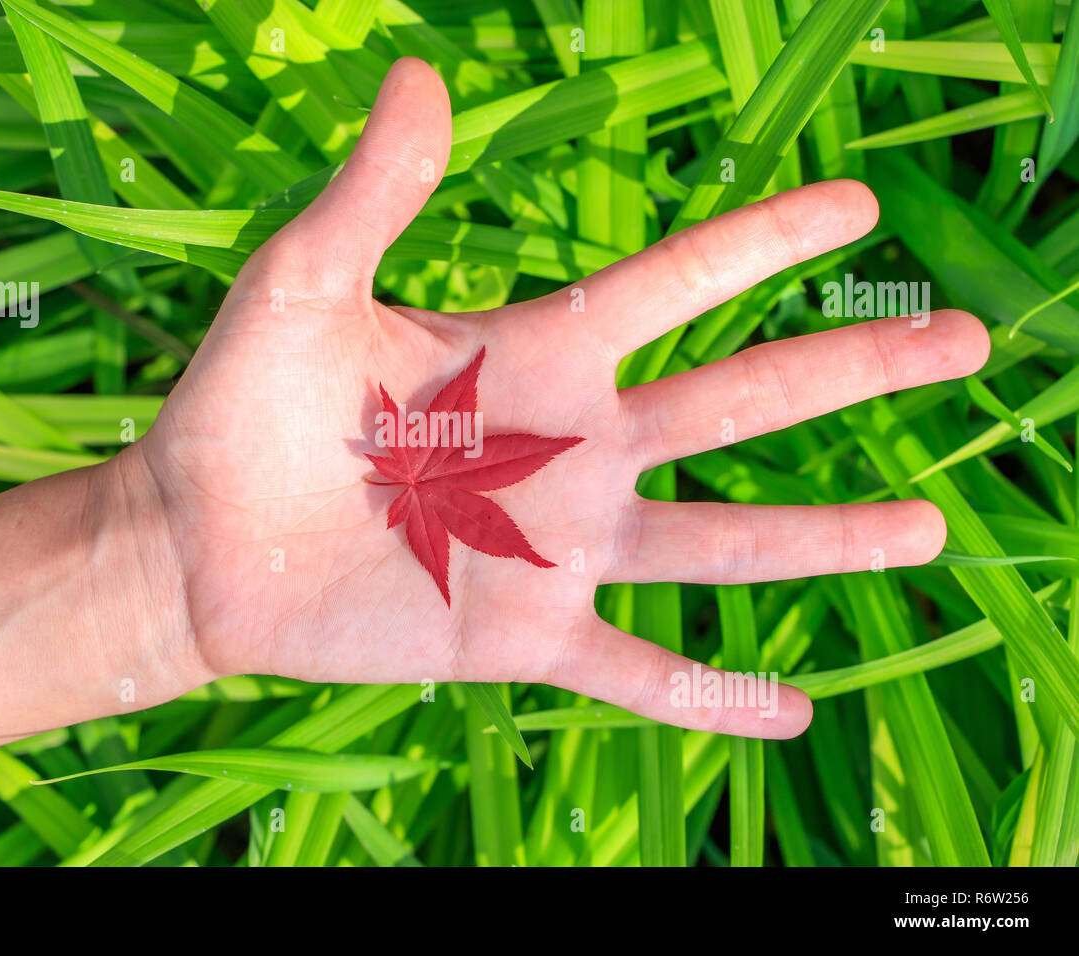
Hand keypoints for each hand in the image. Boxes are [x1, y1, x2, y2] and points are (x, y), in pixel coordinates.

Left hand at [123, 57, 989, 738]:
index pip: (680, 282)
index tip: (861, 209)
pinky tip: (791, 712)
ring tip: (928, 529)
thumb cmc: (242, 404)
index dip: (769, 239)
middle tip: (965, 338)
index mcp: (535, 352)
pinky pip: (640, 671)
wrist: (199, 543)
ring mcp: (557, 549)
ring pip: (722, 542)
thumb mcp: (304, 283)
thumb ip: (374, 192)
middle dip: (855, 368)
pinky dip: (710, 696)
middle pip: (744, 403)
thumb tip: (420, 72)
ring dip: (826, 537)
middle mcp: (571, 446)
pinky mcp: (524, 638)